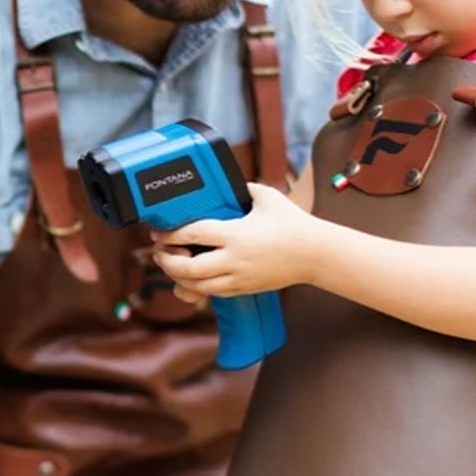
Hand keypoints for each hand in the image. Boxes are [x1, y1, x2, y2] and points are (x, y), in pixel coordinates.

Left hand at [150, 183, 320, 299]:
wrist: (316, 254)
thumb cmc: (292, 223)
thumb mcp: (266, 197)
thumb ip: (242, 188)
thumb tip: (225, 183)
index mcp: (236, 234)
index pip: (194, 234)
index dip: (171, 235)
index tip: (159, 232)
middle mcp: (234, 259)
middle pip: (189, 269)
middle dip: (168, 262)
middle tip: (159, 252)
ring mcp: (239, 277)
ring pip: (198, 286)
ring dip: (178, 278)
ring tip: (172, 265)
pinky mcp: (244, 288)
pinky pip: (212, 293)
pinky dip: (196, 287)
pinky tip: (191, 277)